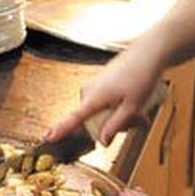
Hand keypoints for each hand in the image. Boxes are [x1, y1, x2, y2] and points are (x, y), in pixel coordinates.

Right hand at [44, 47, 164, 145]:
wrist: (147, 53)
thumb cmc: (141, 76)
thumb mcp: (133, 106)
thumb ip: (115, 125)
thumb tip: (102, 142)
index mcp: (94, 97)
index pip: (74, 118)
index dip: (60, 129)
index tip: (47, 136)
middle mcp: (88, 91)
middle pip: (95, 123)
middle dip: (116, 125)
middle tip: (137, 118)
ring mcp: (92, 88)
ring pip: (101, 115)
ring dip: (119, 117)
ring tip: (138, 108)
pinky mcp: (98, 86)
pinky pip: (104, 105)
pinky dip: (118, 107)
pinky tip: (133, 102)